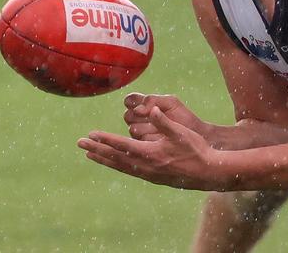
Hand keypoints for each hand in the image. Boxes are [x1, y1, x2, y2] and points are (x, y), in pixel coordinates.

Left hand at [78, 106, 217, 189]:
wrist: (207, 172)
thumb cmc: (196, 150)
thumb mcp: (180, 132)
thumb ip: (164, 121)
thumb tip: (151, 109)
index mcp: (149, 153)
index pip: (121, 145)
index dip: (105, 139)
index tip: (90, 134)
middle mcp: (144, 166)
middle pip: (115, 157)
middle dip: (97, 150)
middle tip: (80, 144)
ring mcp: (148, 174)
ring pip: (120, 166)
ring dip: (104, 159)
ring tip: (90, 155)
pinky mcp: (153, 178)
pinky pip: (128, 171)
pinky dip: (117, 165)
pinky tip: (115, 163)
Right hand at [124, 93, 207, 141]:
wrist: (196, 135)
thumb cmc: (183, 116)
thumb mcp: (171, 102)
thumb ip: (154, 100)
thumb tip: (138, 109)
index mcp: (144, 105)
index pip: (130, 100)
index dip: (134, 102)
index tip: (145, 106)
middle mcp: (139, 119)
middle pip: (128, 115)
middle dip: (140, 117)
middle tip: (153, 118)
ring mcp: (140, 133)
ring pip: (133, 129)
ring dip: (146, 128)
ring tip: (160, 129)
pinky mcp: (144, 146)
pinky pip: (140, 141)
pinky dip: (150, 138)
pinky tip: (160, 137)